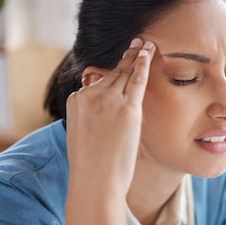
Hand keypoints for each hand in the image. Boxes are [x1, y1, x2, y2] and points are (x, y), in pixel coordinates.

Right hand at [65, 38, 155, 224]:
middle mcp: (90, 95)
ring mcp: (109, 99)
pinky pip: (137, 79)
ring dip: (136, 56)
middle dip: (125, 58)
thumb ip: (92, 120)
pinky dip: (143, 63)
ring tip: (146, 44)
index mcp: (76, 101)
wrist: (95, 181)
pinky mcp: (127, 107)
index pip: (96, 83)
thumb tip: (104, 119)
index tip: (117, 65)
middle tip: (135, 42)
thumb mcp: (84, 137)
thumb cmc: (92, 167)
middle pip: (111, 73)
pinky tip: (149, 52)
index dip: (109, 75)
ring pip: (125, 72)